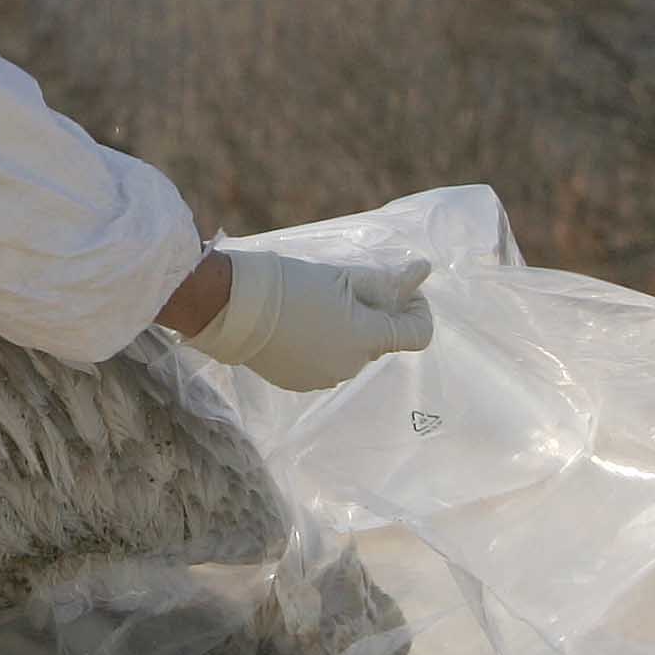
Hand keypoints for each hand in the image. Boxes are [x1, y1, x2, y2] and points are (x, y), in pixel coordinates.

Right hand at [185, 249, 433, 390]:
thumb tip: (421, 271)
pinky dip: (321, 346)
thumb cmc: (290, 284)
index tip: (402, 291)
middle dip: (372, 316)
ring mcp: (325, 379)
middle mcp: (352, 366)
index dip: (417, 310)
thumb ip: (383, 281)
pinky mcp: (300, 383)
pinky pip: (325, 364)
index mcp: (367, 337)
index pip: (418, 333)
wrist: (233, 308)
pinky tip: (298, 326)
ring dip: (345, 333)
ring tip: (314, 307)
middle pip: (379, 341)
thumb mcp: (340, 276)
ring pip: (351, 353)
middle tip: (344, 289)